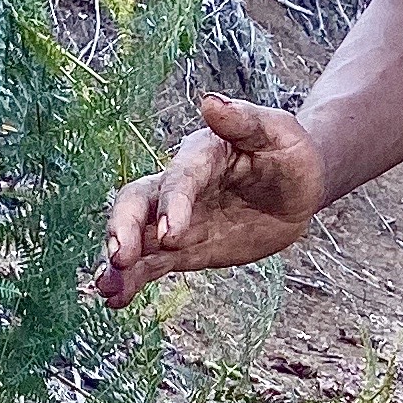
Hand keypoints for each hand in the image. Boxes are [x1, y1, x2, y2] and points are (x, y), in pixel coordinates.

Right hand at [89, 96, 325, 304]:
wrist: (295, 189)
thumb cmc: (289, 154)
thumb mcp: (279, 133)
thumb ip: (246, 120)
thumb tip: (210, 102)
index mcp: (202, 155)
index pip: (180, 178)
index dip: (173, 203)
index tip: (172, 233)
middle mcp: (179, 185)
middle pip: (138, 201)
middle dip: (125, 228)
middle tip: (119, 257)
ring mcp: (177, 218)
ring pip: (137, 235)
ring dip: (119, 260)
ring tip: (106, 288)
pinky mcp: (181, 247)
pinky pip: (151, 263)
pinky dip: (132, 280)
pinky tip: (116, 299)